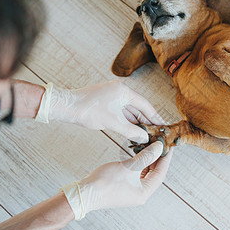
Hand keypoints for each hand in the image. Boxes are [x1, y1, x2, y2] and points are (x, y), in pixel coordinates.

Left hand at [35, 80, 164, 142]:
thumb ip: (131, 131)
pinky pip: (121, 112)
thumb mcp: (113, 123)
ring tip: (147, 134)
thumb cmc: (88, 111)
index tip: (163, 126)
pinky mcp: (106, 102)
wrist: (66, 107)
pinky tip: (133, 131)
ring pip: (130, 111)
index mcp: (123, 91)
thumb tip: (145, 138)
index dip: (155, 117)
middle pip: (138, 108)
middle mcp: (120, 91)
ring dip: (137, 122)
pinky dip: (128, 121)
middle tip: (157, 132)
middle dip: (147, 121)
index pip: (145, 105)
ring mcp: (113, 96)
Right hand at [61, 141, 171, 219]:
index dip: (165, 159)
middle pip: (154, 174)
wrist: (84, 193)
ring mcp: (131, 191)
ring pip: (145, 173)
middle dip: (157, 159)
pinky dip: (139, 164)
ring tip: (151, 146)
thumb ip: (145, 156)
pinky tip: (138, 154)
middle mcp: (140, 194)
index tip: (169, 147)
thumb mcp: (129, 167)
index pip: (160, 173)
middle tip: (161, 145)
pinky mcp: (123, 187)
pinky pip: (136, 174)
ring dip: (148, 161)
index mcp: (144, 192)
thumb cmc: (105, 183)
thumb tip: (159, 148)